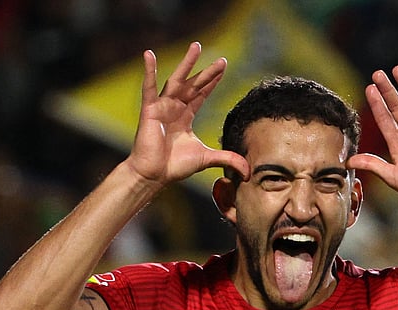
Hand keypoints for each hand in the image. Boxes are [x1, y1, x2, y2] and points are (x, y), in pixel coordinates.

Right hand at [127, 42, 248, 185]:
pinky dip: (148, 71)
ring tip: (196, 46)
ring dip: (187, 63)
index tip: (223, 67)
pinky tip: (149, 55)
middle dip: (207, 72)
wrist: (153, 175)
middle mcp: (175, 107)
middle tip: (222, 59)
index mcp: (186, 116)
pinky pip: (148, 87)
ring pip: (176, 80)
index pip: (202, 94)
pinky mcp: (150, 109)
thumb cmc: (174, 166)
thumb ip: (227, 159)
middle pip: (194, 84)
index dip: (212, 81)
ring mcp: (162, 106)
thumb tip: (248, 170)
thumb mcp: (206, 159)